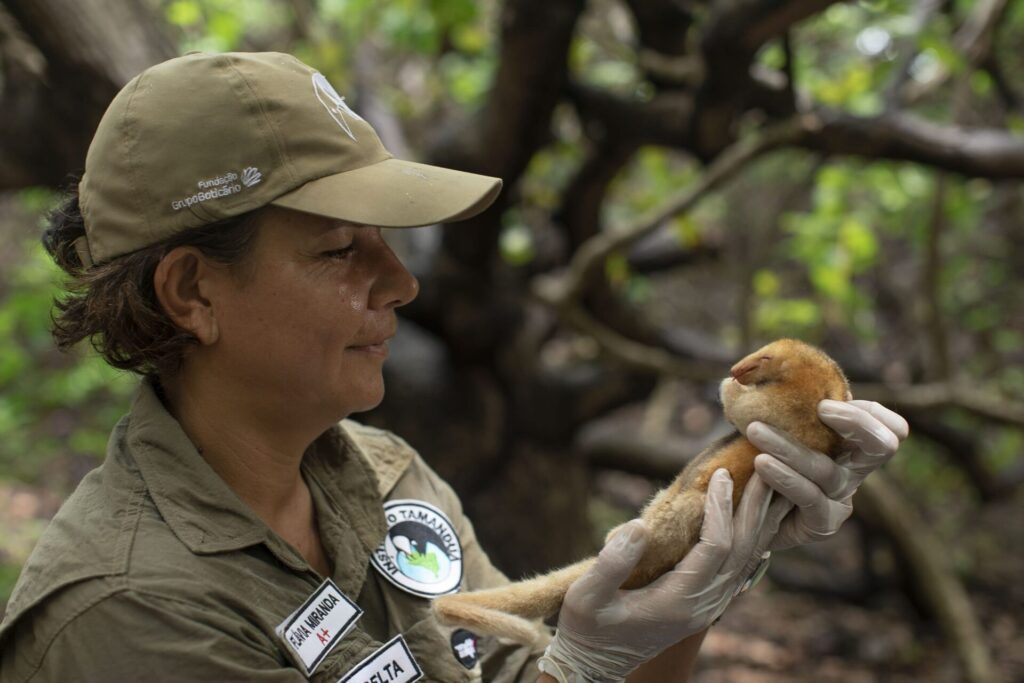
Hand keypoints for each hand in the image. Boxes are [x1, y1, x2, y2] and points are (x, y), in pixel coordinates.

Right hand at [540, 469, 774, 681]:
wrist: (595, 664)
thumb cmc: (586, 628)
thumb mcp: (585, 597)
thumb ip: (611, 564)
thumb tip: (639, 525)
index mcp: (677, 602)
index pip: (714, 548)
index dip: (720, 509)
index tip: (720, 474)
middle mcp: (701, 606)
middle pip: (742, 551)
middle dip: (754, 508)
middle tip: (764, 468)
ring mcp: (707, 607)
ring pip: (746, 560)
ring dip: (759, 521)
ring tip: (770, 486)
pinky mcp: (704, 604)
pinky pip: (738, 568)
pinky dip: (752, 539)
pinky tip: (758, 519)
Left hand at [748, 399, 908, 550]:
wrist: (746, 515)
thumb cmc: (758, 462)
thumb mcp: (771, 430)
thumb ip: (766, 406)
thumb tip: (729, 381)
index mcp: (849, 444)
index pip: (889, 427)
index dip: (872, 413)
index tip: (827, 401)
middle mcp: (853, 471)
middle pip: (883, 446)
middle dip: (858, 422)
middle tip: (821, 408)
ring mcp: (840, 499)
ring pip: (826, 469)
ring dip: (789, 446)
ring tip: (754, 430)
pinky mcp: (822, 523)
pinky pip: (808, 497)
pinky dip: (784, 477)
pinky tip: (761, 462)